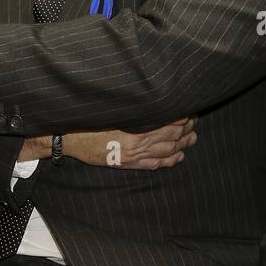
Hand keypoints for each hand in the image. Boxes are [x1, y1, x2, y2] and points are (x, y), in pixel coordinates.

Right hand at [60, 118, 197, 169]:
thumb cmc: (89, 120)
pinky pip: (154, 164)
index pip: (166, 122)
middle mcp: (137, 143)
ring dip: (182, 144)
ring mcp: (134, 156)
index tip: (189, 111)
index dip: (181, 117)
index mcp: (135, 128)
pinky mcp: (128, 163)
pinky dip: (169, 161)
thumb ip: (134, 109)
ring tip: (192, 138)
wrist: (70, 139)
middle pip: (170, 136)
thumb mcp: (112, 110)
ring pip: (166, 151)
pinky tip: (178, 157)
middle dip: (186, 129)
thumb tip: (153, 101)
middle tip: (195, 122)